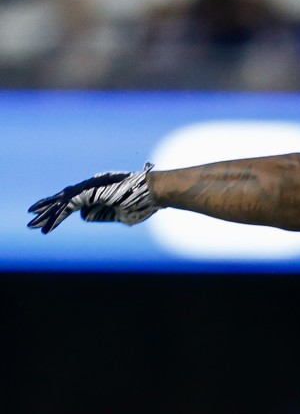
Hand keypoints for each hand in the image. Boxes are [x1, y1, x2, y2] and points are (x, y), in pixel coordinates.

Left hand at [27, 164, 159, 233]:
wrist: (154, 191)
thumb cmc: (144, 203)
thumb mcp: (122, 215)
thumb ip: (102, 215)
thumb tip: (83, 215)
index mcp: (99, 190)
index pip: (74, 200)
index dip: (61, 208)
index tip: (48, 215)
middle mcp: (91, 186)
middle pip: (63, 198)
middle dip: (47, 209)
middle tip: (32, 216)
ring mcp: (89, 188)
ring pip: (61, 203)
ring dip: (47, 216)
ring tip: (33, 226)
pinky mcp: (88, 193)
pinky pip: (67, 207)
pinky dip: (56, 218)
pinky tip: (46, 228)